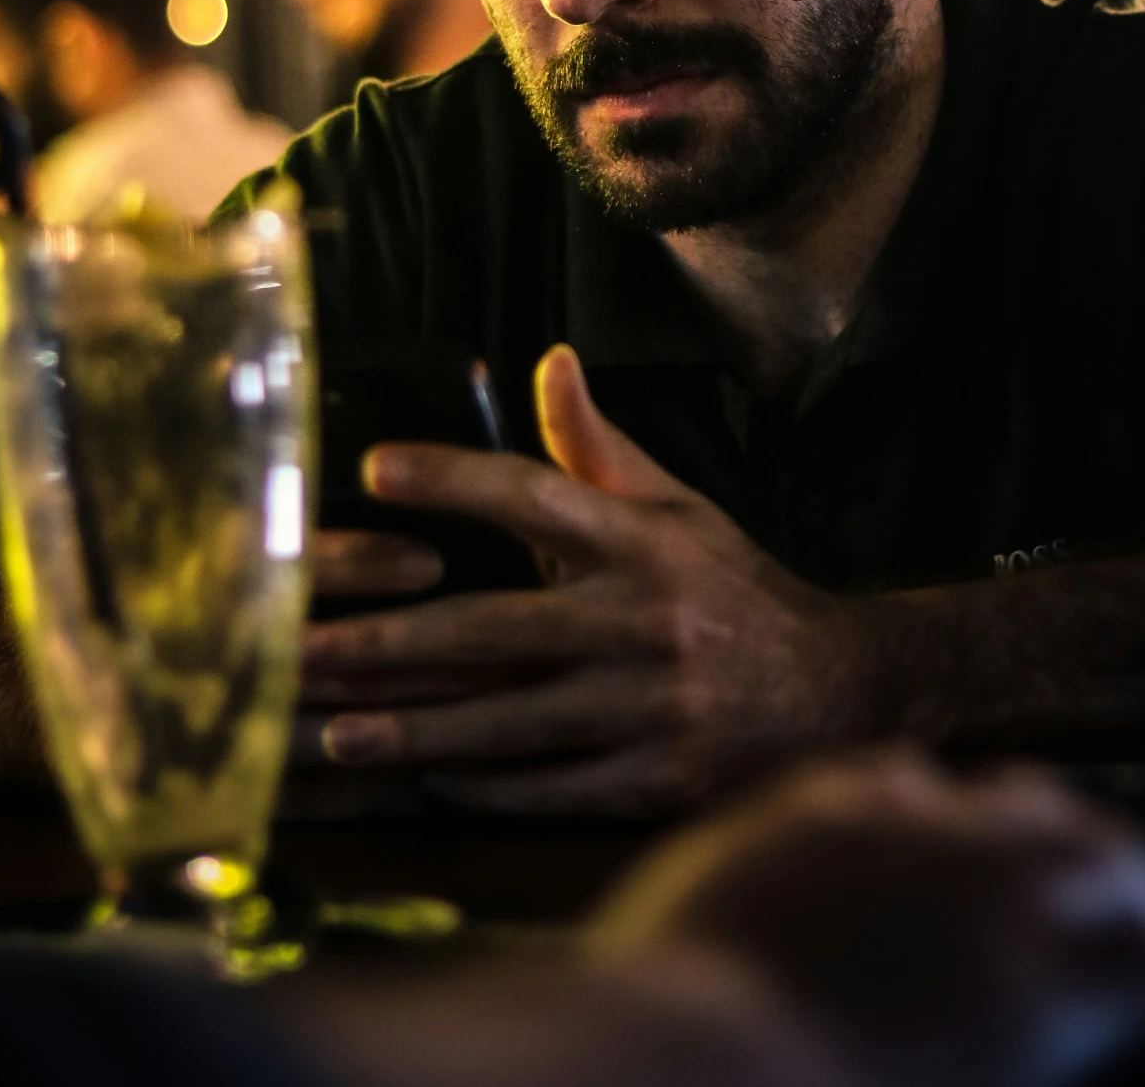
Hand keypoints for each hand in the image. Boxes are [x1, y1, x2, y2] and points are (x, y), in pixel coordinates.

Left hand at [297, 345, 874, 813]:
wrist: (839, 688)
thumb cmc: (732, 588)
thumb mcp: (678, 504)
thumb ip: (598, 445)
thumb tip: (549, 358)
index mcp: (645, 540)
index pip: (536, 493)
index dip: (454, 478)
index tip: (374, 468)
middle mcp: (645, 619)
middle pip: (496, 629)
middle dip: (391, 643)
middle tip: (304, 646)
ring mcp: (652, 706)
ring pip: (508, 724)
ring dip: (414, 731)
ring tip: (333, 732)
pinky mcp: (658, 779)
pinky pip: (548, 786)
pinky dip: (481, 785)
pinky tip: (421, 779)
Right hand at [591, 744, 1144, 1085]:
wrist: (697, 1064)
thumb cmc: (665, 1008)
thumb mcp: (692, 897)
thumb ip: (751, 866)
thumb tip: (764, 871)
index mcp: (830, 809)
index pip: (911, 783)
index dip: (943, 814)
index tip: (956, 834)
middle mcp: (924, 836)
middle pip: (1026, 803)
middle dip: (1060, 826)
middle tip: (1096, 859)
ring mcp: (988, 909)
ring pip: (1106, 865)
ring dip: (1141, 887)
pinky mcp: (1038, 1002)